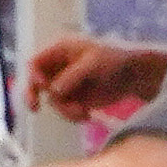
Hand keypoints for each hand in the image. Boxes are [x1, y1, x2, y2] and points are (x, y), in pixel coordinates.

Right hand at [23, 38, 166, 122]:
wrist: (133, 75)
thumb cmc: (114, 58)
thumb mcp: (92, 63)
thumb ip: (72, 76)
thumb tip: (52, 91)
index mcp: (59, 51)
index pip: (35, 63)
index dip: (33, 76)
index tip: (43, 86)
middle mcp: (58, 67)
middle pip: (35, 83)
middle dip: (33, 96)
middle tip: (34, 108)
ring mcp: (65, 84)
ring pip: (51, 101)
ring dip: (64, 110)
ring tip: (82, 112)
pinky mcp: (75, 99)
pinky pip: (64, 110)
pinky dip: (72, 115)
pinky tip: (87, 115)